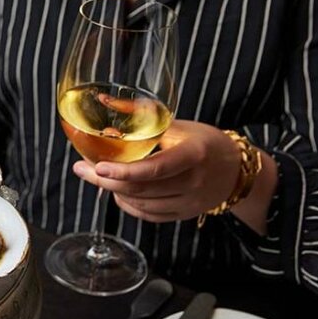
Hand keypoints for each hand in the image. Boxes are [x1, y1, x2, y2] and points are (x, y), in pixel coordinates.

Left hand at [72, 120, 240, 222]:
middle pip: (141, 189)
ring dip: (115, 192)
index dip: (124, 170)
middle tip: (82, 168)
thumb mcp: (178, 125)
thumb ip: (143, 117)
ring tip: (101, 176)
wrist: (236, 169)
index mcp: (194, 154)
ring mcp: (190, 202)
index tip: (98, 166)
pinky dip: (129, 205)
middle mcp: (193, 182)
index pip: (155, 168)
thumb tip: (105, 103)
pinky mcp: (184, 214)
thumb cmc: (204, 142)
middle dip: (106, 180)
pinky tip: (119, 192)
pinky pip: (149, 215)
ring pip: (141, 204)